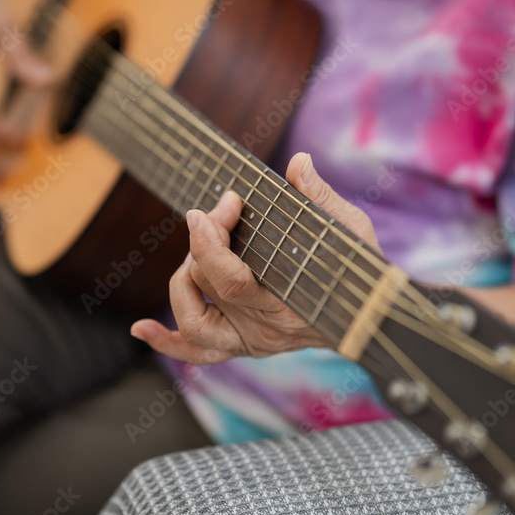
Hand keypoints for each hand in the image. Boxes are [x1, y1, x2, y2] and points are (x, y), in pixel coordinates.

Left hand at [131, 152, 380, 364]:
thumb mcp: (351, 230)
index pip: (228, 277)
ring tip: (200, 247)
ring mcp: (251, 341)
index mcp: (286, 304)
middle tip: (225, 206)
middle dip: (206, 236)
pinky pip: (199, 352)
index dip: (210, 240)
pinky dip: (168, 342)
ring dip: (184, 278)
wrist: (373, 317)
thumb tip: (298, 162)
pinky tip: (141, 327)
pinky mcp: (244, 346)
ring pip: (192, 318)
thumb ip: (320, 198)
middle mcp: (263, 330)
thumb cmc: (363, 270)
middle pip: (207, 284)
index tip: (217, 206)